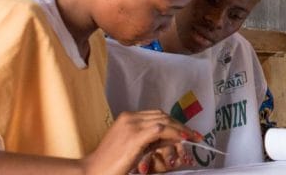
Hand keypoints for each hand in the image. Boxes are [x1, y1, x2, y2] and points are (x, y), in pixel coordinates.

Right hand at [82, 110, 199, 174]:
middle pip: (162, 116)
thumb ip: (148, 141)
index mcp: (127, 118)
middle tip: (194, 134)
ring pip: (164, 121)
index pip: (156, 115)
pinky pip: (160, 130)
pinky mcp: (135, 136)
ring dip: (180, 129)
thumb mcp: (131, 148)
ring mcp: (132, 126)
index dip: (173, 122)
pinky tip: (183, 138)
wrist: (91, 171)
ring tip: (192, 137)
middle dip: (180, 125)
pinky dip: (174, 133)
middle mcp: (130, 118)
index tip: (186, 131)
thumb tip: (168, 141)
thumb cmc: (109, 164)